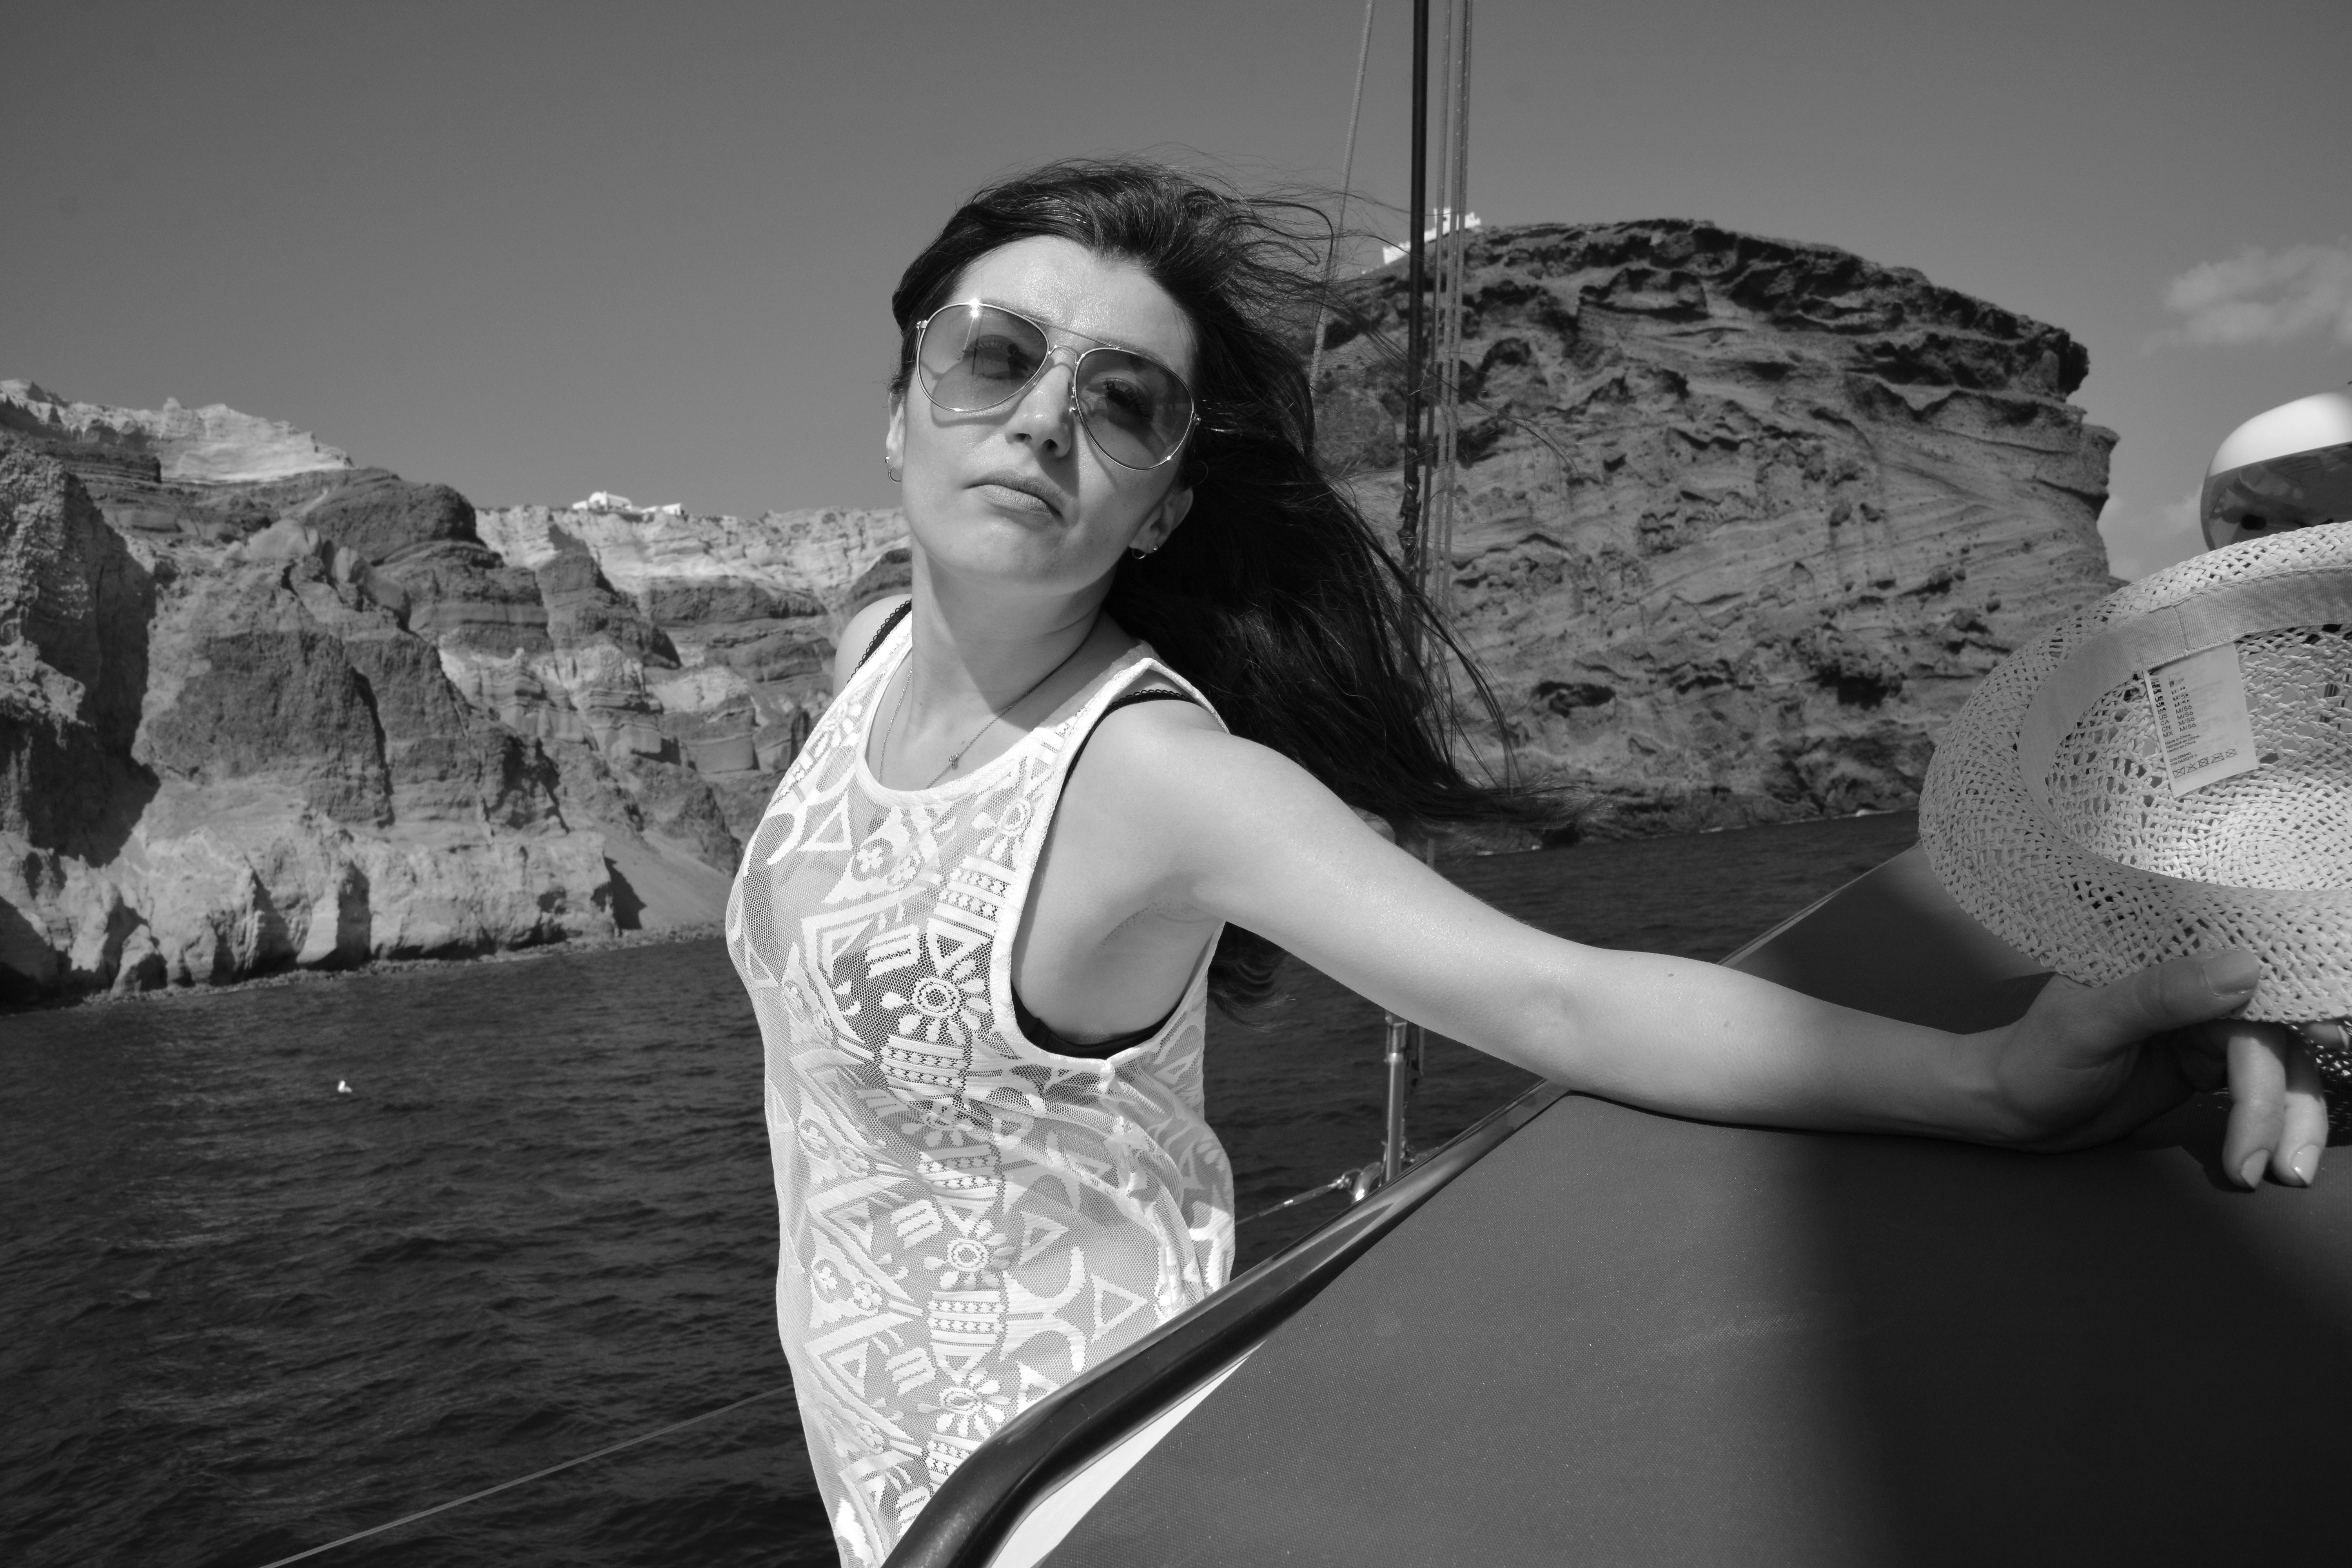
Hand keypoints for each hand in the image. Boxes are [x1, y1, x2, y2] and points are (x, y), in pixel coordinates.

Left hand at [1979, 950, 2328, 1187]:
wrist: (2009, 1109)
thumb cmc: (2033, 1059)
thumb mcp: (2087, 1025)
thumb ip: (2158, 994)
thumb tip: (2245, 968)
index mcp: (2165, 954)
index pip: (2252, 965)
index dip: (2301, 999)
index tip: (2333, 1040)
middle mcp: (2194, 983)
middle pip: (2274, 1032)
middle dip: (2286, 1099)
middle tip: (2284, 1161)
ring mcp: (2206, 1027)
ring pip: (2278, 1068)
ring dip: (2286, 1122)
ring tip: (2275, 1175)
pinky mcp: (2209, 1066)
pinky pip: (2261, 1090)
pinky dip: (2271, 1127)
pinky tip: (2265, 1163)